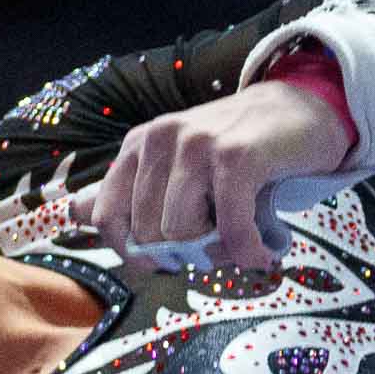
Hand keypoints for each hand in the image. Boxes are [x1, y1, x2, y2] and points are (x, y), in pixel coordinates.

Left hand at [70, 80, 352, 270]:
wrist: (302, 111)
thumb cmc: (237, 150)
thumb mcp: (175, 166)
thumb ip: (126, 192)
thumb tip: (72, 214)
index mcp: (138, 145)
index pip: (107, 217)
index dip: (132, 253)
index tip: (163, 262)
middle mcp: (160, 139)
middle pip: (148, 233)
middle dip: (183, 254)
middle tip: (218, 247)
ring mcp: (197, 145)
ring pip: (182, 233)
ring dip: (216, 252)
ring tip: (239, 241)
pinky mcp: (236, 157)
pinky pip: (228, 229)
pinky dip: (247, 252)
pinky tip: (262, 253)